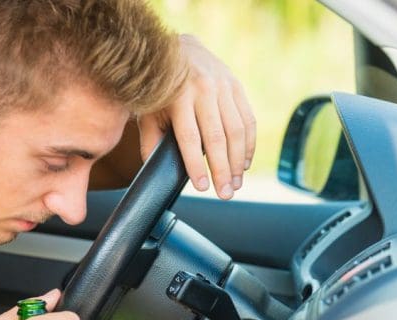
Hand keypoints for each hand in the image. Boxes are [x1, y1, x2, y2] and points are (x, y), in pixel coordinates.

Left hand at [138, 34, 255, 199]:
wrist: (178, 49)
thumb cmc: (158, 88)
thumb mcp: (148, 112)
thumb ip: (151, 141)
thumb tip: (154, 172)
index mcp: (178, 96)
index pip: (190, 137)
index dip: (197, 164)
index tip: (202, 187)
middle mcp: (203, 89)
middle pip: (217, 137)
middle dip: (222, 169)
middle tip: (225, 194)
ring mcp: (223, 86)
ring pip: (236, 130)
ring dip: (238, 161)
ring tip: (235, 184)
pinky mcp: (236, 86)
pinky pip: (247, 120)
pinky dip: (248, 145)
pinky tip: (243, 164)